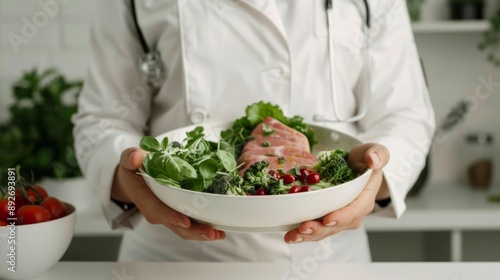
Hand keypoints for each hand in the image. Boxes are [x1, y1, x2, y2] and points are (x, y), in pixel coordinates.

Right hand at [111, 147, 225, 240]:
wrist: (133, 180)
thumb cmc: (133, 169)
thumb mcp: (129, 160)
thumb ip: (130, 157)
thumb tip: (136, 157)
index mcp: (145, 199)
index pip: (158, 210)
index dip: (171, 217)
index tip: (186, 221)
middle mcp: (157, 211)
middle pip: (175, 225)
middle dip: (193, 231)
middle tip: (211, 233)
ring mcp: (168, 214)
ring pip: (185, 228)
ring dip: (201, 232)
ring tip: (219, 234)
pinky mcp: (178, 213)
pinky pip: (190, 223)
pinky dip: (204, 226)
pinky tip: (218, 229)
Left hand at [284, 143, 388, 242]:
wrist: (358, 166)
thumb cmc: (365, 160)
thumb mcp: (374, 152)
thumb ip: (378, 154)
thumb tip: (373, 160)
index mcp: (365, 198)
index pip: (355, 211)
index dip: (342, 217)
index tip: (328, 219)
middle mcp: (353, 213)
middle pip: (337, 226)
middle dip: (320, 229)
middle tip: (303, 228)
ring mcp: (339, 217)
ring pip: (325, 230)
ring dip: (308, 235)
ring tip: (292, 236)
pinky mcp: (327, 217)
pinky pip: (317, 227)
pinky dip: (303, 233)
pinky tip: (290, 235)